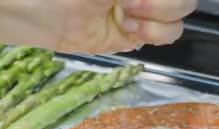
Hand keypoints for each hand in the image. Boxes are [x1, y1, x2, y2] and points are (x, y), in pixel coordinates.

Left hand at [14, 0, 197, 53]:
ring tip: (127, 12)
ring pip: (181, 13)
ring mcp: (144, 10)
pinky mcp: (136, 35)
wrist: (38, 10)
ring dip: (159, 12)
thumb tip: (140, 1)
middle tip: (130, 1)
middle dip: (163, 0)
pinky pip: (166, 34)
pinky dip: (155, 31)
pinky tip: (129, 26)